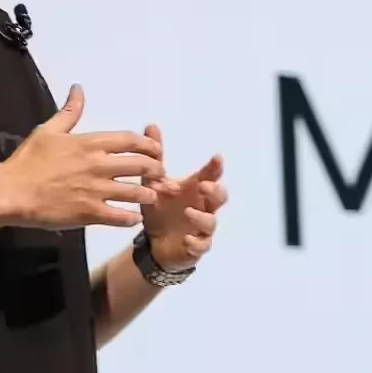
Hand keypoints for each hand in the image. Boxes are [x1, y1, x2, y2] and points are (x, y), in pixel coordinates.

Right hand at [1, 84, 171, 229]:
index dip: (149, 145)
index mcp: (91, 143)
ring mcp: (97, 191)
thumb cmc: (27, 161)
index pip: (131, 140)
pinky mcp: (90, 213)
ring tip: (150, 197)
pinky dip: (131, 218)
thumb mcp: (48, 130)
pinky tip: (134, 218)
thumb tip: (78, 89)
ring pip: (135, 193)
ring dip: (147, 195)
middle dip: (155, 170)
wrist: (11, 192)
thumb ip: (69, 112)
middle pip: (141, 165)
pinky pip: (120, 217)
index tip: (155, 150)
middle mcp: (99, 165)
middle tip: (159, 174)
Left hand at [140, 125, 227, 270]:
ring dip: (202, 217)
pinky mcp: (196, 247)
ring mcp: (201, 228)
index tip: (217, 157)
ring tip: (188, 212)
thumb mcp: (153, 182)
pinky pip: (201, 245)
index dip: (216, 167)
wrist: (155, 242)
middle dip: (215, 191)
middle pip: (220, 197)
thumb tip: (151, 125)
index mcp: (195, 189)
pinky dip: (196, 243)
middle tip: (204, 186)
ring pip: (212, 222)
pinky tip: (187, 239)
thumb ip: (155, 157)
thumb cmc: (161, 209)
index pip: (210, 175)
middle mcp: (203, 206)